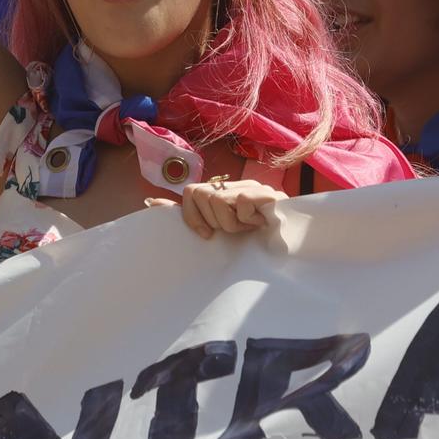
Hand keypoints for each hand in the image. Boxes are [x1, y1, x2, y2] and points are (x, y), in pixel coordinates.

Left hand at [148, 177, 283, 239]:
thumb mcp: (215, 230)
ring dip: (232, 224)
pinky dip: (247, 219)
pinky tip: (260, 224)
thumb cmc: (251, 245)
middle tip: (234, 231)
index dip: (191, 216)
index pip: (191, 192)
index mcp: (221, 195)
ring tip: (248, 229)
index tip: (206, 235)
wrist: (288, 251)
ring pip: (216, 199)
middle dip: (213, 221)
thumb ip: (188, 214)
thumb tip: (150, 202)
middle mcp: (234, 187)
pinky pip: (239, 201)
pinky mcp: (266, 193)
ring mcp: (251, 188)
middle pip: (198, 194)